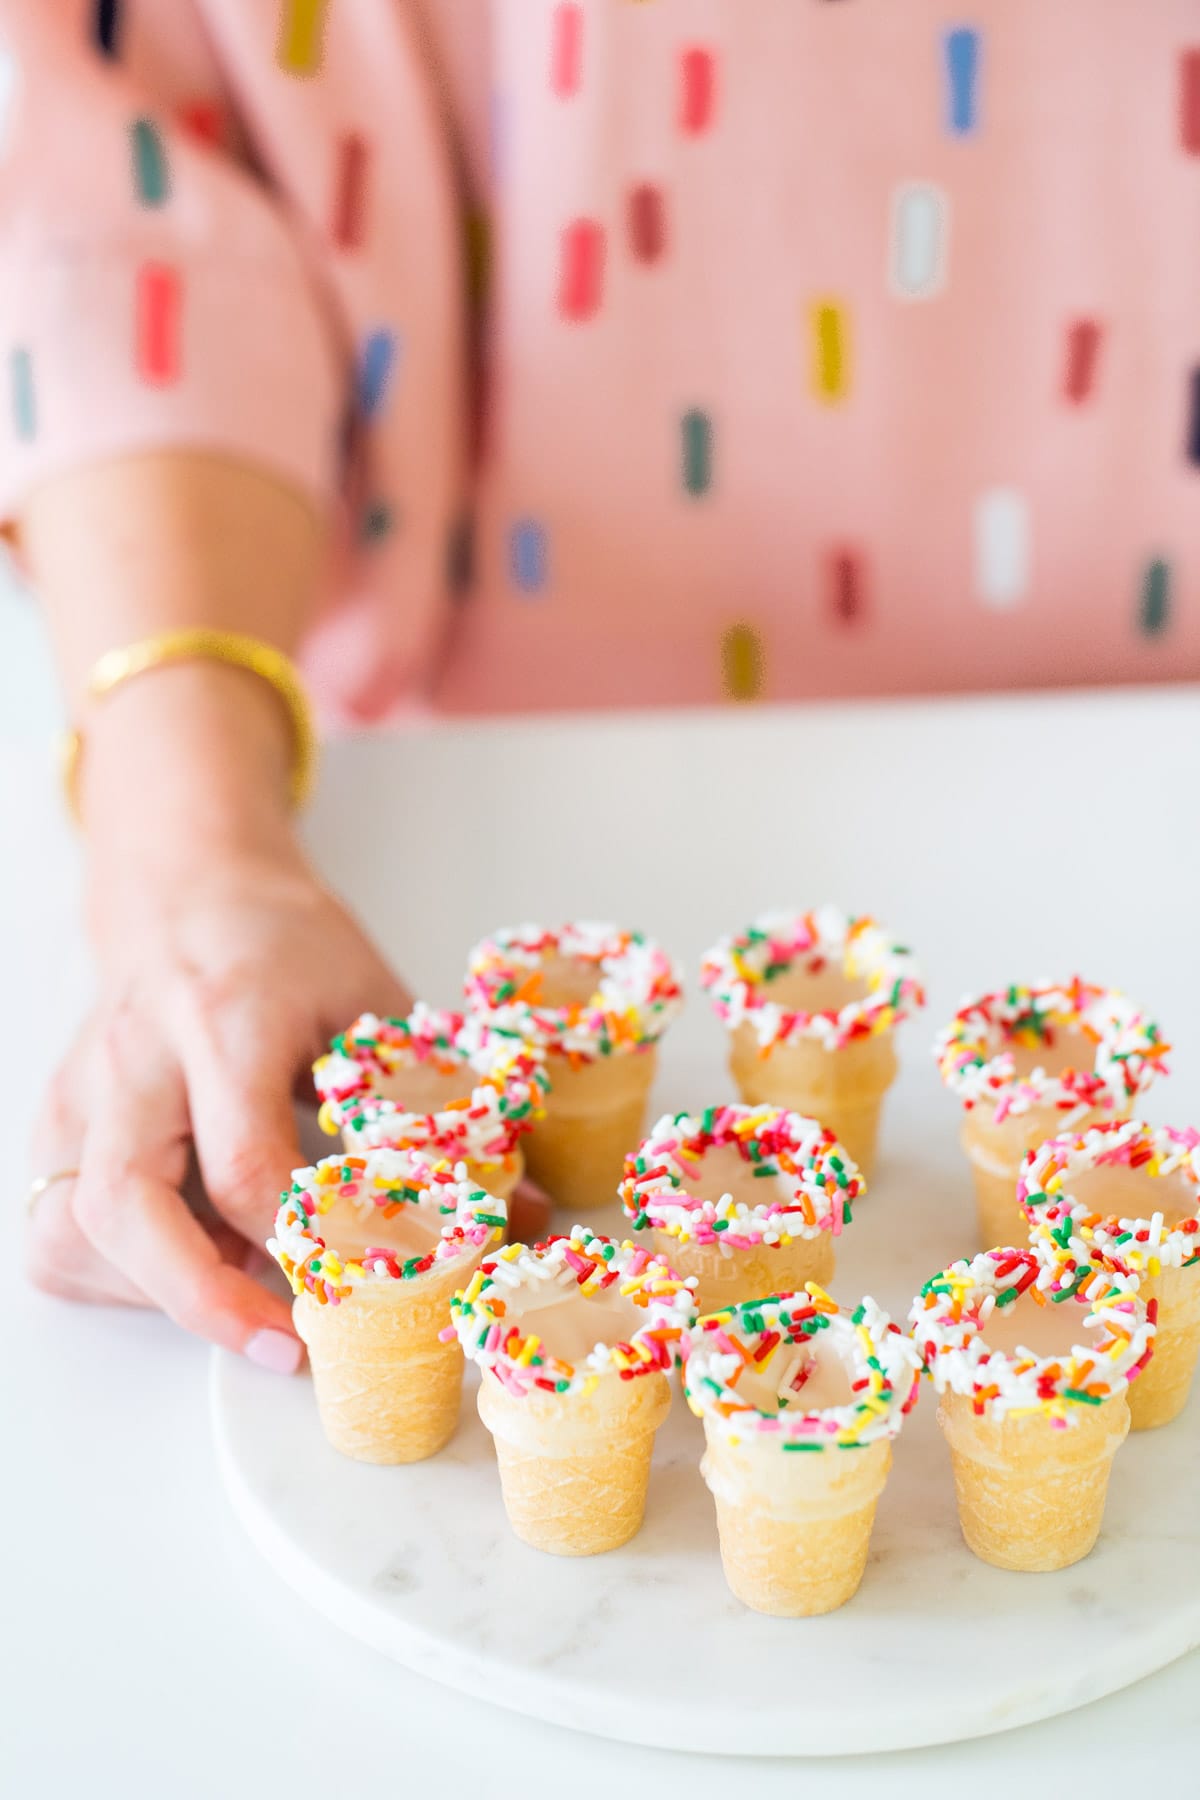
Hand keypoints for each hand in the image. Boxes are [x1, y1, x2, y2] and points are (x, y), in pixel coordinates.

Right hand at [28, 831, 413, 1366]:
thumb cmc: (280, 937)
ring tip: (241, 1295)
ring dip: (154, 1290)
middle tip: (279, 1345)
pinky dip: (119, 1269)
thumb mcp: (371, 994)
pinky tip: (189, 1259)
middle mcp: (138, 1059)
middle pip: (123, 1207)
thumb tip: (517, 1213)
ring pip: (72, 1229)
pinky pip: (59, 1223)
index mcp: (225, 1018)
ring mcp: (85, 1092)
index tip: (352, 1289)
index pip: (240, 1161)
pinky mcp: (61, 1118)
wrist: (184, 885)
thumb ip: (433, 1104)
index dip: (294, 1243)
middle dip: (200, 1297)